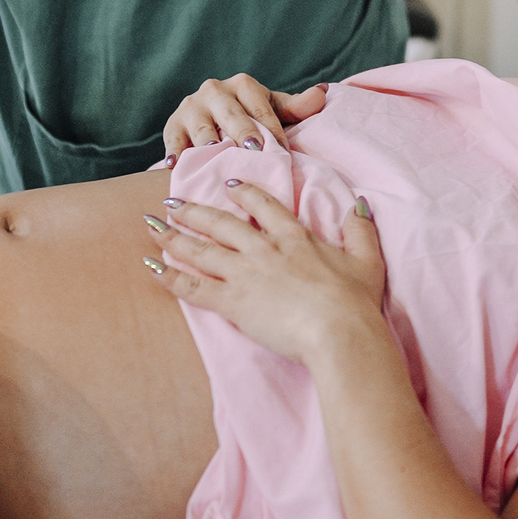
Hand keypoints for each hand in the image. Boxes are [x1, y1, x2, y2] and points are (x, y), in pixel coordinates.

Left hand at [147, 183, 386, 365]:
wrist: (338, 332)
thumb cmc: (355, 301)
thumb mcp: (366, 259)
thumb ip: (360, 229)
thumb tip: (360, 204)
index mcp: (294, 237)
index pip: (263, 205)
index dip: (243, 193)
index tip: (227, 186)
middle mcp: (263, 249)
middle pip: (220, 223)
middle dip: (193, 211)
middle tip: (171, 202)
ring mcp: (245, 274)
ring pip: (200, 250)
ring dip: (173, 236)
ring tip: (151, 226)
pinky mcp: (233, 301)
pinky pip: (192, 287)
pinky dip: (169, 277)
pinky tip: (151, 268)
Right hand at [163, 75, 327, 161]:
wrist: (211, 120)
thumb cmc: (250, 117)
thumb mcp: (272, 110)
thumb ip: (295, 107)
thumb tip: (321, 92)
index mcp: (242, 84)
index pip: (260, 107)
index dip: (272, 129)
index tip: (284, 151)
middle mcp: (214, 90)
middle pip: (231, 114)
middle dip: (243, 132)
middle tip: (254, 150)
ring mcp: (191, 108)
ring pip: (202, 130)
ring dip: (210, 146)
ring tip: (219, 160)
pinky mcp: (173, 127)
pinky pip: (175, 142)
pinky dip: (176, 154)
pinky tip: (177, 166)